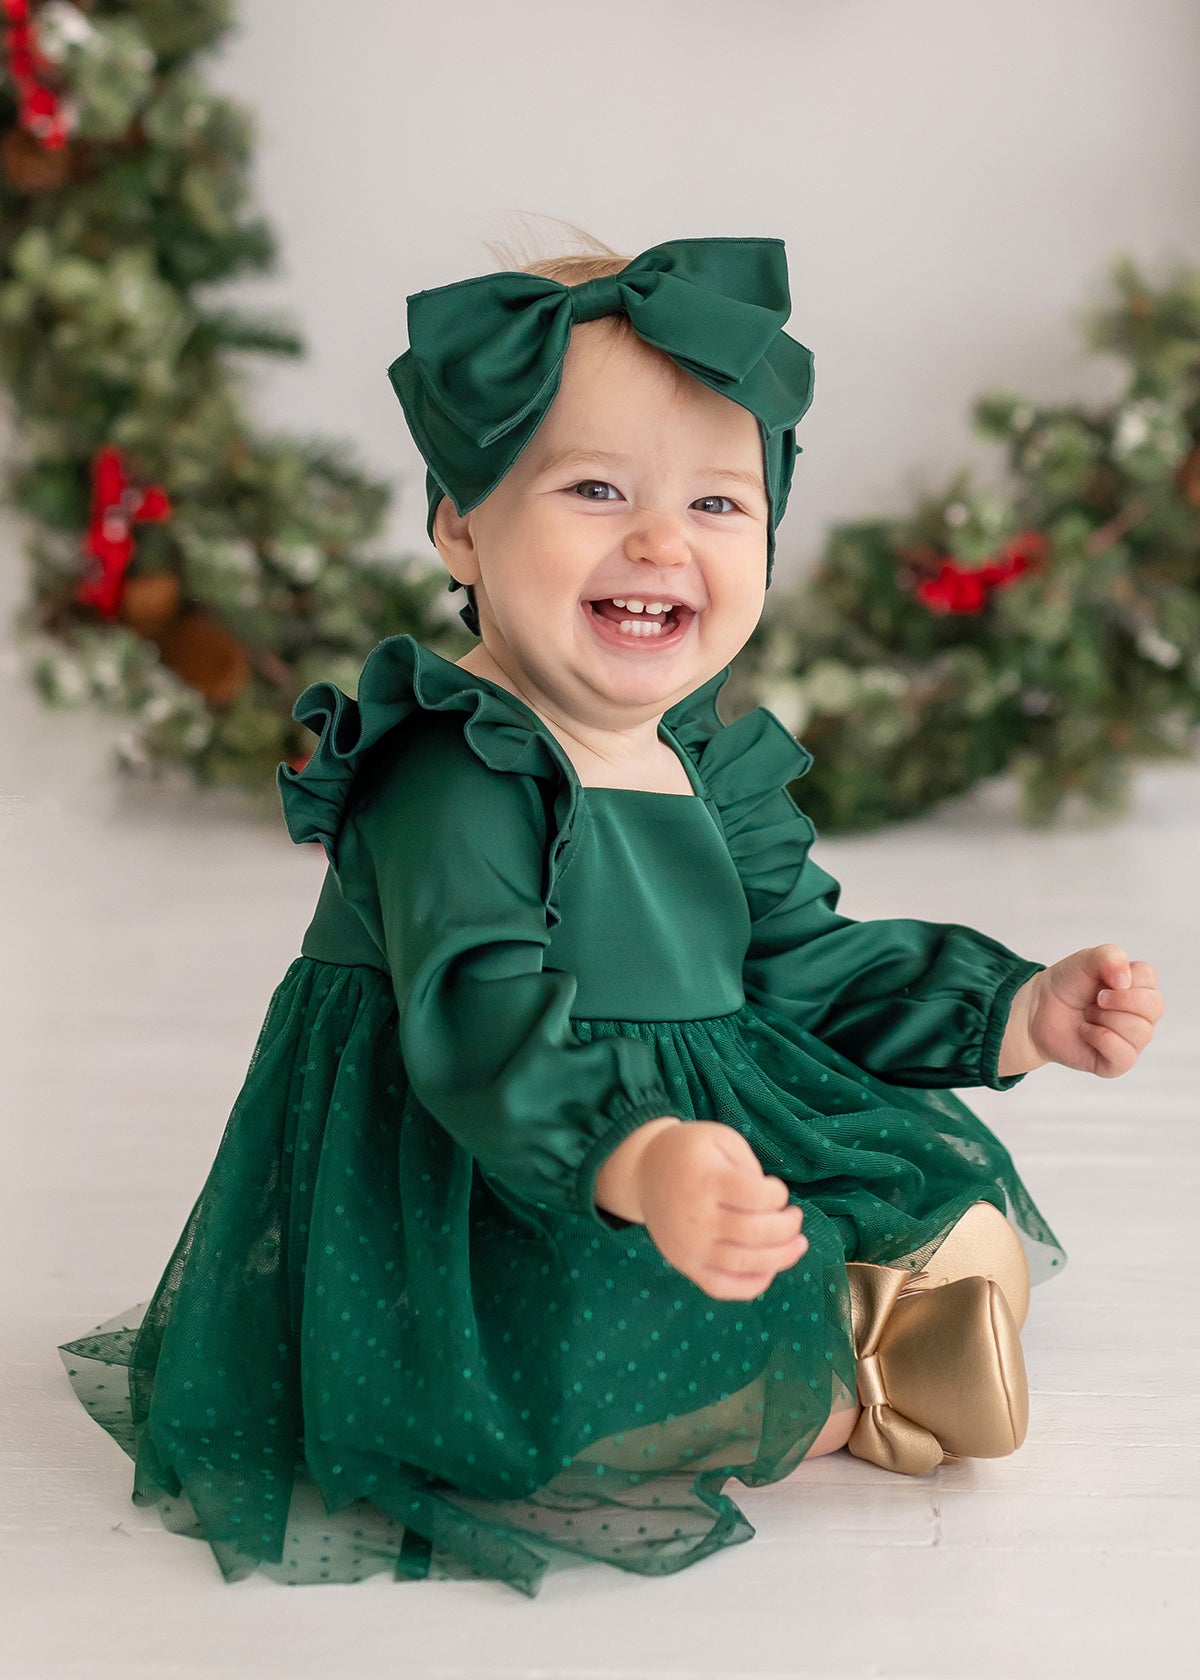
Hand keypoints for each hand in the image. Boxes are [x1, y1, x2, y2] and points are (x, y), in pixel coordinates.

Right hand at [634, 1121, 807, 1300]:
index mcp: (706, 1180)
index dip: (778, 1195)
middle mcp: (696, 1218)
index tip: (776, 1190)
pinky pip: (721, 1287)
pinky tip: (769, 1270)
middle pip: (755, 1233)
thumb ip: (749, 1166)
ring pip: (744, 1263)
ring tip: (798, 1245)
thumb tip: (772, 1205)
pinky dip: (751, 1286)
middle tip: (795, 1218)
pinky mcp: (686, 1266)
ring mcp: (690, 1247)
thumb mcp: (721, 1139)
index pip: (757, 1197)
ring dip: (781, 1258)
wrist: (643, 1171)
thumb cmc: (690, 1151)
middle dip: (787, 1228)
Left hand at [1001, 944, 1164, 1078]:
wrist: (1037, 1011)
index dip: (1123, 975)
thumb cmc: (1066, 985)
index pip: (1149, 978)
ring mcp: (1133, 1041)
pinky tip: (1086, 1031)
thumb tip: (1125, 980)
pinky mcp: (1118, 1063)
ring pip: (1141, 1031)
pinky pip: (1124, 1055)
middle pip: (1154, 1006)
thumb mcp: (1085, 960)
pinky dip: (1100, 1038)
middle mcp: (1142, 1015)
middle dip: (1119, 999)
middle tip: (1095, 999)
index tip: (1103, 979)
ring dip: (1105, 1018)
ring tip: (1089, 1015)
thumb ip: (1110, 956)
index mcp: (1139, 988)